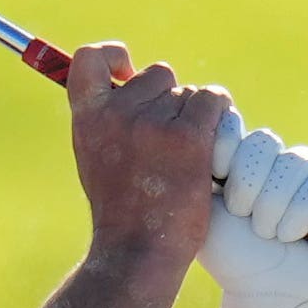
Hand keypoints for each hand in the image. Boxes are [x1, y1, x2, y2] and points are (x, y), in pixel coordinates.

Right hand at [66, 43, 235, 272]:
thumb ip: (106, 120)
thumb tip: (127, 80)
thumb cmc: (121, 212)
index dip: (113, 56)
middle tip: (169, 141)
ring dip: (196, 116)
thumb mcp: (95, 158)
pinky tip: (211, 147)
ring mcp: (153, 124)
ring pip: (190, 93)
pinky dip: (220, 118)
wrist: (136, 252)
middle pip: (159, 75)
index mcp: (88, 119)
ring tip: (187, 156)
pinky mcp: (188, 138)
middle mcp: (117, 114)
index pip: (90, 59)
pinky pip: (213, 101)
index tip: (127, 71)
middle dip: (170, 100)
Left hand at [199, 112, 307, 307]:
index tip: (216, 175)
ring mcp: (305, 173)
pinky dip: (301, 213)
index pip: (233, 123)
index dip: (226, 144)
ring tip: (265, 233)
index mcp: (238, 158)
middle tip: (240, 213)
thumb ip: (195, 173)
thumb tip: (189, 136)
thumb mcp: (200, 212)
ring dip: (273, 203)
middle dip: (248, 180)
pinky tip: (289, 236)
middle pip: (264, 140)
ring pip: (295, 161)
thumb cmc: (229, 254)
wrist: (264, 291)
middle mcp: (273, 159)